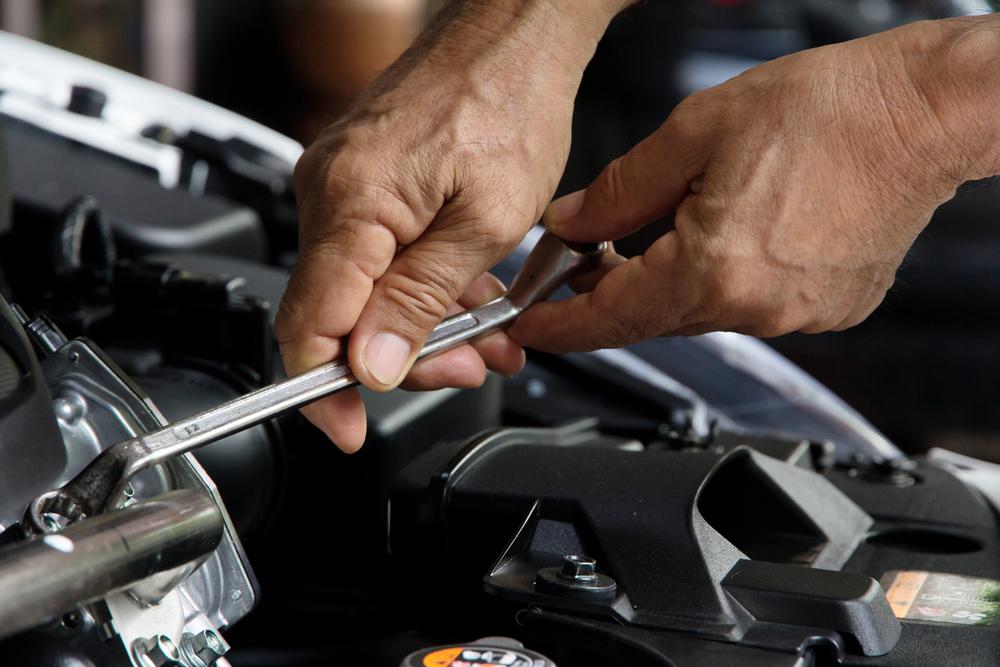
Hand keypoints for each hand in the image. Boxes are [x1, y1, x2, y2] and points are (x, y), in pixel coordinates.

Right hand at [276, 1, 626, 451]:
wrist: (514, 37)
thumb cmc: (507, 102)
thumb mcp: (485, 222)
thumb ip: (421, 299)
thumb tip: (373, 365)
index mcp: (352, 202)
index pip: (308, 324)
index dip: (324, 391)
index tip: (349, 429)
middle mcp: (330, 192)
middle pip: (338, 316)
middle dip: (403, 358)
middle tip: (467, 365)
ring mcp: (342, 186)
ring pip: (363, 291)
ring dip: (423, 325)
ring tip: (489, 333)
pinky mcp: (363, 183)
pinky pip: (377, 257)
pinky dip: (420, 287)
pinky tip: (468, 297)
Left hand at [511, 17, 999, 352]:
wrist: (924, 113)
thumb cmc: (829, 110)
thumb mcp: (696, 133)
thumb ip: (621, 190)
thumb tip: (571, 223)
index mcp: (713, 268)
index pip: (609, 319)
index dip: (560, 326)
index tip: (531, 328)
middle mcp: (755, 307)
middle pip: (652, 318)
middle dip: (611, 292)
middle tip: (587, 255)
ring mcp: (795, 316)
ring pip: (700, 312)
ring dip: (670, 281)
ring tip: (669, 226)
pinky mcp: (826, 310)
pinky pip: (751, 307)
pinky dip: (723, 280)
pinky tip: (734, 234)